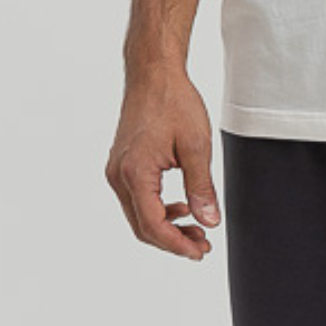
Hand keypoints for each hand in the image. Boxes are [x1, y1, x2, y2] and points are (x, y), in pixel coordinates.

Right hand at [107, 65, 221, 258]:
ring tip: (196, 230)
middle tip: (203, 246)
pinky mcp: (121, 165)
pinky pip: (136, 199)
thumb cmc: (173, 102)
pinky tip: (181, 209)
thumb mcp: (196, 146)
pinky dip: (157, 210)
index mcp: (135, 173)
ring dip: (166, 228)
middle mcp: (118, 175)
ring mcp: (116, 170)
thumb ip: (201, 188)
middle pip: (142, 226)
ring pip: (138, 215)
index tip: (200, 252)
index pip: (153, 225)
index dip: (177, 245)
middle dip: (173, 241)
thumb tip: (208, 221)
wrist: (153, 73)